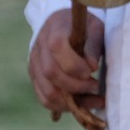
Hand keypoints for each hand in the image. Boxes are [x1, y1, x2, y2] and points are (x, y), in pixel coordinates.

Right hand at [29, 7, 105, 129]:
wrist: (62, 23)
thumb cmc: (83, 26)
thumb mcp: (94, 27)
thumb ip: (93, 45)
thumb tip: (92, 66)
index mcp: (54, 31)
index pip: (57, 48)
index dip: (74, 64)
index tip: (92, 72)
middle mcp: (39, 49)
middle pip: (50, 73)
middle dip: (75, 86)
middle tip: (95, 87)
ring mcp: (34, 65)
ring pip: (46, 91)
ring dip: (71, 101)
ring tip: (93, 101)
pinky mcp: (35, 77)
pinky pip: (44, 97)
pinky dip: (62, 105)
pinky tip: (80, 104)